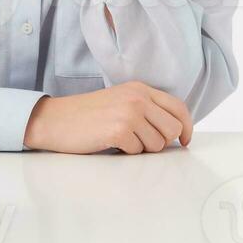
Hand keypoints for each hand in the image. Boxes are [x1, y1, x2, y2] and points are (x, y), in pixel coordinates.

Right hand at [23, 82, 193, 153]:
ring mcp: (129, 113)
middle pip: (172, 129)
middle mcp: (137, 98)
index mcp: (140, 88)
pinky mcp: (119, 130)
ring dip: (142, 149)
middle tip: (140, 143)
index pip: (178, 107)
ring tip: (121, 141)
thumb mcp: (121, 101)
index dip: (187, 127)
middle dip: (161, 142)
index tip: (185, 141)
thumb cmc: (88, 115)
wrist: (56, 120)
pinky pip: (138, 151)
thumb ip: (147, 109)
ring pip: (157, 144)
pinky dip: (126, 153)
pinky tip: (110, 143)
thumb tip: (175, 132)